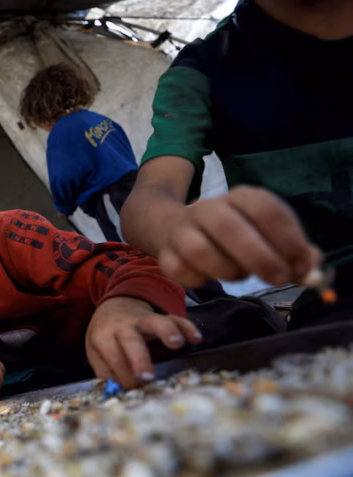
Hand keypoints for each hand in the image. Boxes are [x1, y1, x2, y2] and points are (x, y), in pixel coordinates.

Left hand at [86, 296, 201, 388]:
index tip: (134, 390)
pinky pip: (175, 319)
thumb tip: (120, 392)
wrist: (113, 308)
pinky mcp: (159, 315)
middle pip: (131, 341)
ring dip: (166, 332)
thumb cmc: (106, 337)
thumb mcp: (96, 352)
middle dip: (139, 360)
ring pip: (155, 322)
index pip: (114, 360)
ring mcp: (142, 319)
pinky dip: (186, 327)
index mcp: (103, 337)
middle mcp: (121, 326)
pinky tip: (195, 338)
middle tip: (147, 377)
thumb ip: (106, 372)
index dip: (125, 377)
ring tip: (176, 344)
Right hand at [158, 186, 321, 287]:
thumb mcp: (264, 233)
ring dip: (227, 270)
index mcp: (240, 197)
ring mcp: (183, 230)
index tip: (301, 264)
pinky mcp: (166, 253)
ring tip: (238, 275)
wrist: (173, 227)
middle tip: (279, 278)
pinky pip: (180, 270)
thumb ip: (292, 250)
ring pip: (200, 250)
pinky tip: (208, 278)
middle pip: (230, 227)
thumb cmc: (231, 235)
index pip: (266, 210)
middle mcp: (208, 207)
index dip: (288, 239)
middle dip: (260, 257)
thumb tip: (312, 266)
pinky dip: (198, 279)